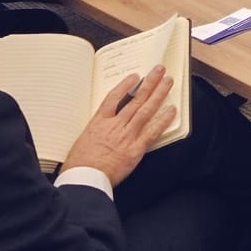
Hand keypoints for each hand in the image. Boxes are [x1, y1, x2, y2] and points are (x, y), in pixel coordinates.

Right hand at [61, 66, 175, 187]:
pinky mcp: (135, 149)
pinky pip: (152, 131)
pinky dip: (163, 120)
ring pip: (146, 110)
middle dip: (149, 83)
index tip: (134, 76)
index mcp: (99, 122)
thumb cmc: (79, 164)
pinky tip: (171, 110)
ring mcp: (127, 136)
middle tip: (159, 71)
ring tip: (167, 83)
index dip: (125, 85)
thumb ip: (95, 130)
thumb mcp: (82, 140)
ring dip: (159, 94)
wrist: (85, 179)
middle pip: (135, 99)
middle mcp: (115, 125)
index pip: (113, 97)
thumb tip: (102, 126)